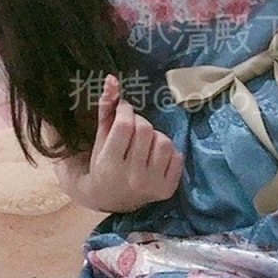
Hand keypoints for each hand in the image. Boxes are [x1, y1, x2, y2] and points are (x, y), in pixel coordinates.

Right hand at [54, 76, 183, 213]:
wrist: (110, 198)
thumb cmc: (103, 162)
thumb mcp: (100, 137)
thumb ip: (105, 108)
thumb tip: (112, 80)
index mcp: (110, 164)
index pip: (125, 124)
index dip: (126, 110)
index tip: (124, 111)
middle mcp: (132, 177)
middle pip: (146, 130)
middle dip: (139, 122)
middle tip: (133, 127)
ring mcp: (152, 185)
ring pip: (164, 141)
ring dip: (155, 135)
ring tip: (144, 143)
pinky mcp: (167, 190)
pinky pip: (177, 156)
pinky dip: (168, 151)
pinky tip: (155, 156)